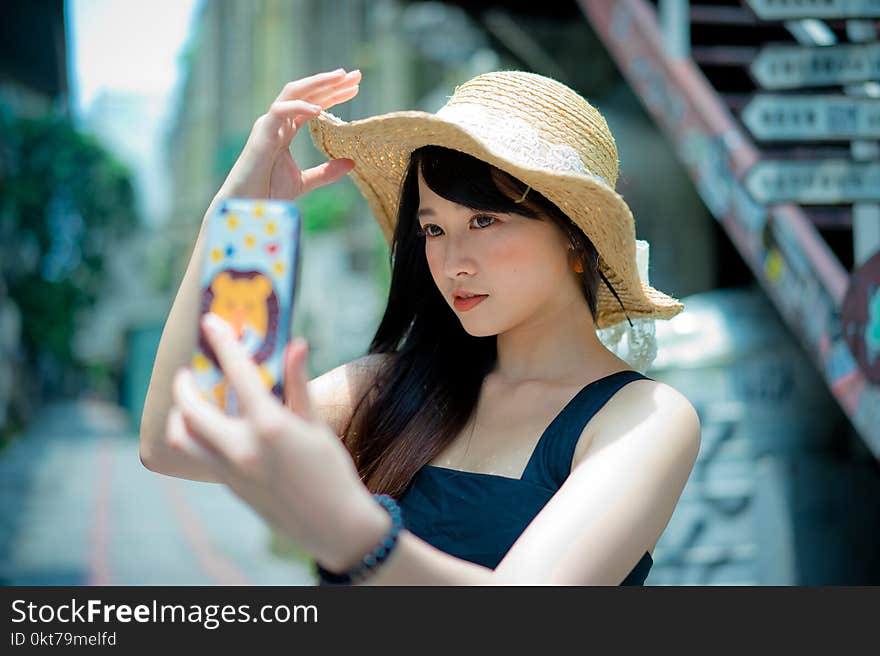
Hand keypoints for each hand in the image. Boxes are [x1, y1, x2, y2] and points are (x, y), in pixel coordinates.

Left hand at [165, 313, 386, 570]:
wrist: (332, 524)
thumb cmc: (331, 471)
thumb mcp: (317, 424)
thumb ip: (298, 384)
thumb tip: (297, 345)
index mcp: (269, 426)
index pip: (238, 373)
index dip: (223, 342)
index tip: (211, 321)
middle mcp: (241, 448)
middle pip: (190, 408)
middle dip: (184, 383)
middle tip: (190, 370)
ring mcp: (230, 469)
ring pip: (181, 436)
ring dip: (179, 414)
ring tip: (191, 401)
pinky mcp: (228, 485)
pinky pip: (197, 454)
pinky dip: (194, 435)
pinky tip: (210, 426)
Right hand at [218, 68, 360, 200]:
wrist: (248, 207)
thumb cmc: (269, 194)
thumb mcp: (304, 182)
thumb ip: (326, 172)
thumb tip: (351, 163)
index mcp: (286, 131)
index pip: (312, 104)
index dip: (333, 94)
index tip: (355, 88)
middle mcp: (277, 122)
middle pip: (306, 93)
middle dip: (330, 83)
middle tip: (355, 75)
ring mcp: (268, 125)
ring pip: (292, 92)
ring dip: (317, 83)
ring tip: (339, 78)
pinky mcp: (261, 134)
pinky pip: (280, 111)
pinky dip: (299, 106)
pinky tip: (319, 109)